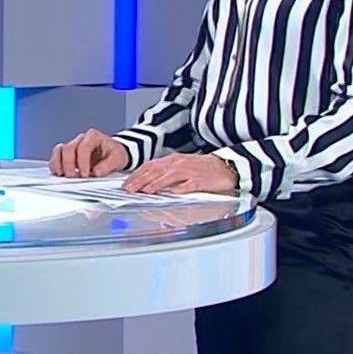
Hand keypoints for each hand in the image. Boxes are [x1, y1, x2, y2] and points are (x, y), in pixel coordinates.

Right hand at [50, 128, 130, 177]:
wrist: (112, 154)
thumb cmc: (114, 154)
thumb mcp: (117, 158)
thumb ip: (108, 165)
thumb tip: (96, 172)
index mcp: (93, 136)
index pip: (83, 147)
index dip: (82, 161)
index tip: (85, 174)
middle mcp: (80, 139)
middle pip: (68, 148)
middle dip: (68, 163)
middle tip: (72, 176)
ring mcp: (72, 146)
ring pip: (59, 150)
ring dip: (58, 163)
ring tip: (61, 174)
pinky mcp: (67, 155)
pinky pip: (56, 157)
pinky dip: (55, 165)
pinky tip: (58, 173)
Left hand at [124, 152, 238, 194]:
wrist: (226, 166)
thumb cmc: (202, 168)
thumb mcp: (180, 167)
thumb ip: (165, 173)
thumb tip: (147, 183)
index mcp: (172, 160)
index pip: (150, 166)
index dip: (137, 175)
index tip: (126, 183)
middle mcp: (179, 164)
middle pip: (156, 171)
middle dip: (141, 180)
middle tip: (129, 189)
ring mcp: (190, 171)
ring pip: (170, 176)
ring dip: (157, 183)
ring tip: (146, 191)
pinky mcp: (202, 180)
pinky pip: (190, 184)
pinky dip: (181, 188)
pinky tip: (173, 193)